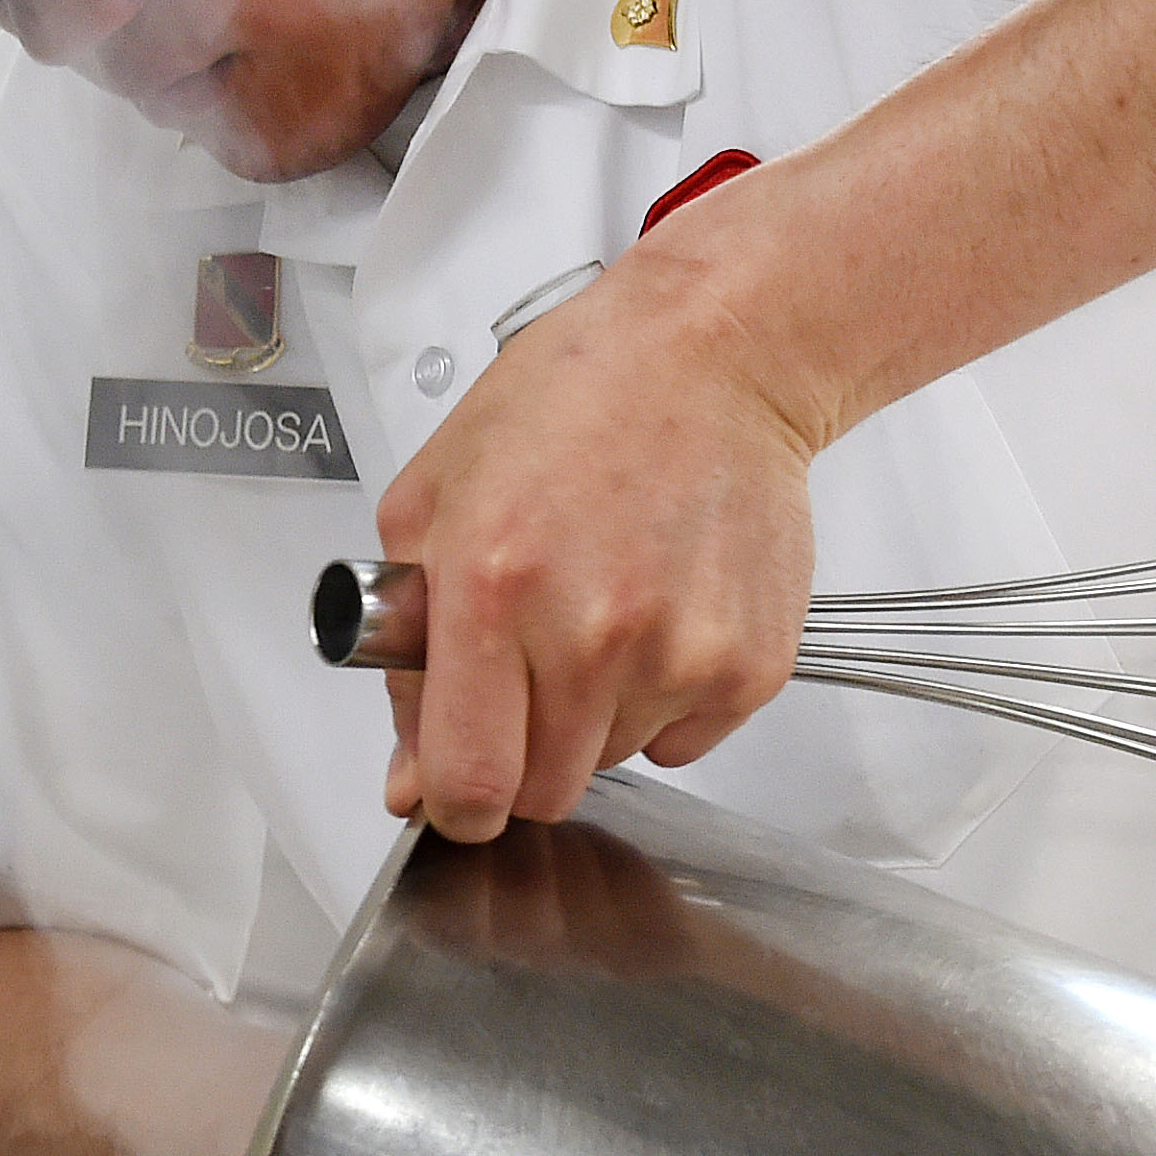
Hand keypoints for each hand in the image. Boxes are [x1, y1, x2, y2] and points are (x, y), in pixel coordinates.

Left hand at [373, 245, 825, 839]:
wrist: (714, 355)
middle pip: (543, 794)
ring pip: (612, 764)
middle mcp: (593, 634)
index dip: (450, 801)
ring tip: (601, 610)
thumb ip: (405, 654)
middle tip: (528, 666)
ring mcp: (683, 654)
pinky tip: (659, 612)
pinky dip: (662, 700)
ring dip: (593, 717)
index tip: (453, 781)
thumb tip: (410, 780)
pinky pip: (684, 741)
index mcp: (494, 589)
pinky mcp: (751, 665)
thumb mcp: (433, 500)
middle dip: (520, 753)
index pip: (468, 782)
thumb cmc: (568, 404)